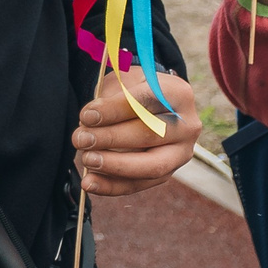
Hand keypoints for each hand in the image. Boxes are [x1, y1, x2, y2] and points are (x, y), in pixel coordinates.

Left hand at [74, 71, 201, 195]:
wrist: (151, 106)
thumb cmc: (133, 90)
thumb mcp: (123, 81)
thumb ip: (108, 98)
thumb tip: (89, 123)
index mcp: (178, 94)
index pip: (146, 102)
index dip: (115, 110)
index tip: (87, 116)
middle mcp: (186, 125)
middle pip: (149, 134)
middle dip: (111, 138)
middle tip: (81, 139)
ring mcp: (181, 153)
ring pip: (150, 166)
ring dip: (114, 165)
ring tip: (86, 159)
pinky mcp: (168, 173)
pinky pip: (140, 184)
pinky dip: (112, 186)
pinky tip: (90, 182)